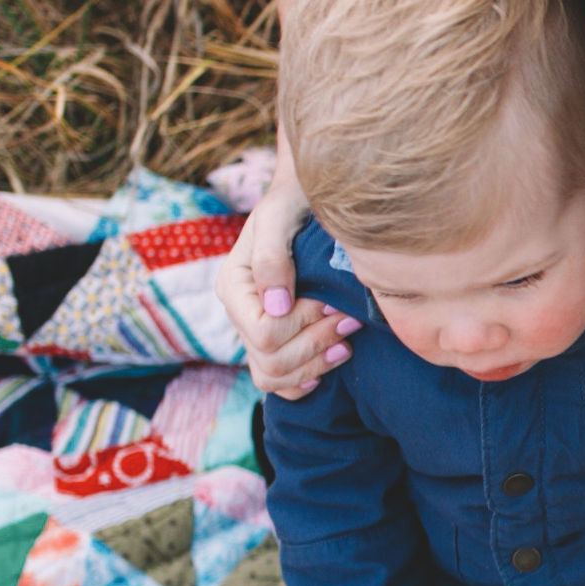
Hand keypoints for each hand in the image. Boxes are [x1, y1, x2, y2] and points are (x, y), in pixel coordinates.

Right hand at [215, 168, 357, 398]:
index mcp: (234, 287)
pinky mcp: (277, 341)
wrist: (309, 201)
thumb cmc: (296, 202)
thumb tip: (275, 306)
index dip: (303, 325)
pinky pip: (281, 383)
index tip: (333, 303)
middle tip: (350, 320)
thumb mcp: (280, 216)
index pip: (264, 334)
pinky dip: (306, 381)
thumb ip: (272, 257)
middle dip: (315, 346)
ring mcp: (256, 330)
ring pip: (274, 378)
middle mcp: (241, 313)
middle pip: (269, 362)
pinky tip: (332, 360)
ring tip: (347, 340)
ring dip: (316, 365)